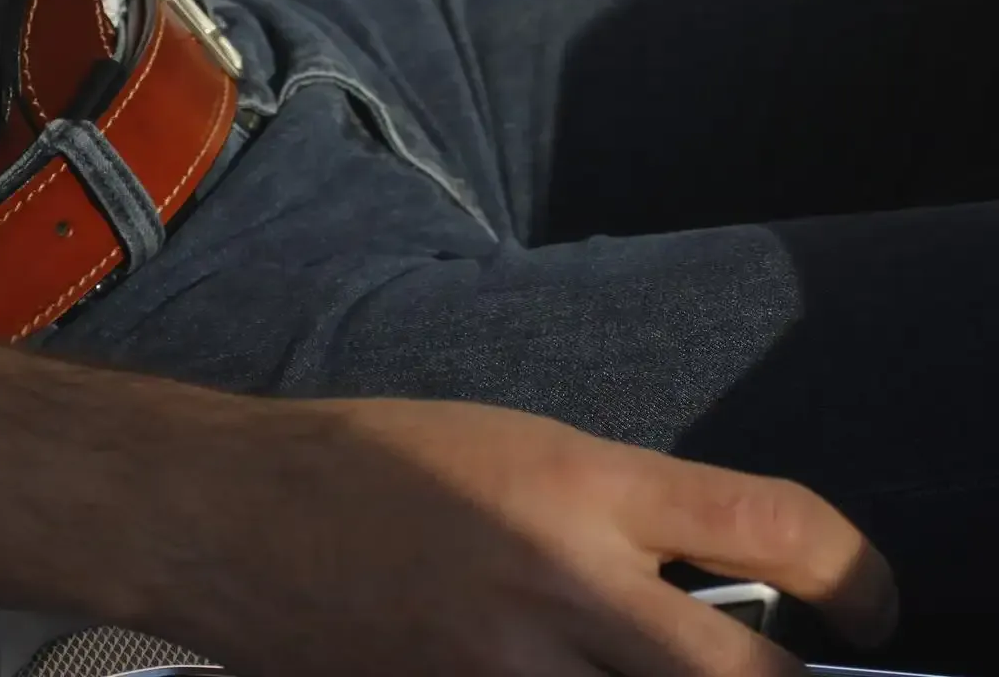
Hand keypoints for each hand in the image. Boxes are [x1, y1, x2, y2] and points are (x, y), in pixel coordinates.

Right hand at [141, 399, 896, 676]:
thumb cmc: (368, 459)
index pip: (776, 526)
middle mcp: (557, 579)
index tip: (868, 604)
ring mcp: (501, 669)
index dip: (862, 576)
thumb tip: (718, 583)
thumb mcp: (510, 442)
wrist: (227, 513)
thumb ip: (617, 509)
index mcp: (577, 480)